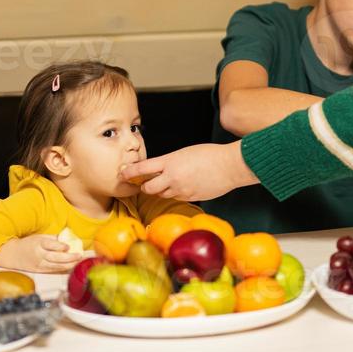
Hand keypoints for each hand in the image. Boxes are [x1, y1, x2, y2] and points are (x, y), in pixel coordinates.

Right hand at [0, 235, 94, 273]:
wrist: (13, 255)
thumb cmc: (29, 244)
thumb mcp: (39, 237)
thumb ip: (53, 239)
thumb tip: (69, 238)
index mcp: (38, 243)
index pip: (49, 245)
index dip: (59, 246)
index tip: (68, 246)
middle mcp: (39, 255)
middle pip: (55, 257)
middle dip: (68, 257)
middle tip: (79, 255)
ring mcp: (39, 264)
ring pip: (56, 266)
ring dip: (68, 264)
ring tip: (78, 261)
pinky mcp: (40, 271)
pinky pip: (53, 270)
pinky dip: (63, 269)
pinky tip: (71, 267)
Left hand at [123, 142, 256, 201]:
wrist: (229, 166)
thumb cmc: (210, 155)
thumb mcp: (185, 153)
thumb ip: (170, 162)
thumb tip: (160, 169)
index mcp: (170, 162)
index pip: (142, 169)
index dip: (130, 172)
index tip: (123, 173)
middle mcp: (172, 177)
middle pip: (148, 188)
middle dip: (145, 186)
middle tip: (145, 182)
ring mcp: (181, 189)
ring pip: (162, 194)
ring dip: (160, 190)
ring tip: (168, 182)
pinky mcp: (190, 197)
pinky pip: (176, 198)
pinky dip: (174, 193)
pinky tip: (183, 186)